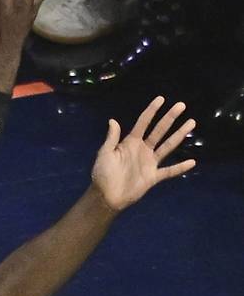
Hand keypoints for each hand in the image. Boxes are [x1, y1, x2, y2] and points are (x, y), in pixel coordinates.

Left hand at [91, 97, 195, 211]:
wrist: (107, 196)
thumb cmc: (103, 173)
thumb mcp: (105, 153)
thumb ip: (112, 138)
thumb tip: (113, 120)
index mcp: (131, 142)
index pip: (143, 123)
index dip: (152, 111)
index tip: (161, 99)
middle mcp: (143, 149)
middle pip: (159, 130)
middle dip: (170, 118)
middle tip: (181, 105)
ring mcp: (150, 162)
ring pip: (168, 146)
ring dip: (179, 135)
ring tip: (191, 123)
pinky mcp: (153, 176)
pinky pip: (169, 171)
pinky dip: (180, 167)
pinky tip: (192, 162)